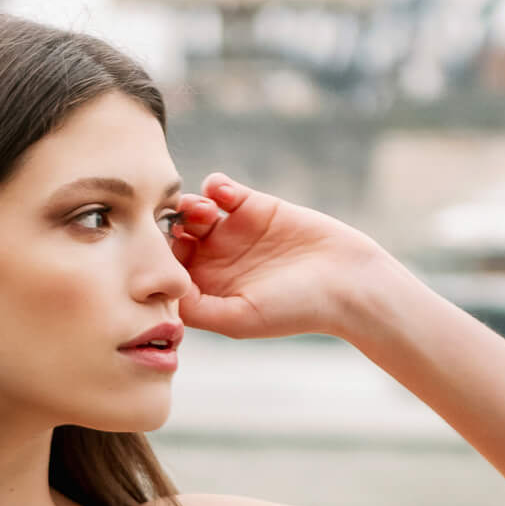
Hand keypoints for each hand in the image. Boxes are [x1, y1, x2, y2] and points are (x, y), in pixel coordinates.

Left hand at [169, 172, 382, 340]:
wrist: (345, 280)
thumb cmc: (295, 310)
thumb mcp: (239, 319)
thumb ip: (197, 310)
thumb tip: (164, 291)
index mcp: (209, 291)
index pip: (168, 273)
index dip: (158, 262)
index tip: (159, 256)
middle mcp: (217, 262)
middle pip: (175, 238)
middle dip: (170, 229)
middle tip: (179, 226)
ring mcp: (234, 232)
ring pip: (194, 212)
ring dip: (190, 207)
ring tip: (203, 212)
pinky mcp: (254, 206)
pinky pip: (220, 189)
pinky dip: (214, 186)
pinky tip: (224, 195)